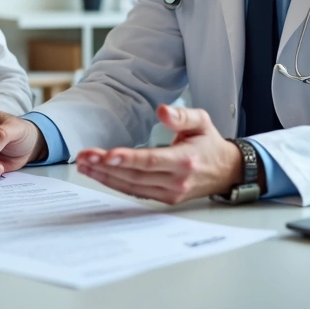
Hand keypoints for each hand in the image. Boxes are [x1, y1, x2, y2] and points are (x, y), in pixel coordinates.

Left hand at [75, 104, 241, 204]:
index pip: (152, 161)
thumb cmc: (209, 143)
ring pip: (131, 187)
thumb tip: (162, 110)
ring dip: (104, 177)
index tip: (107, 155)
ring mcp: (170, 193)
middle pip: (135, 176)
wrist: (226, 171)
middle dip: (106, 167)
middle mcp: (176, 181)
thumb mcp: (201, 122)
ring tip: (84, 165)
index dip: (128, 159)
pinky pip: (135, 192)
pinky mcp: (164, 198)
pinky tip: (98, 174)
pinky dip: (114, 183)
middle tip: (83, 157)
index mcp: (185, 161)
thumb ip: (182, 116)